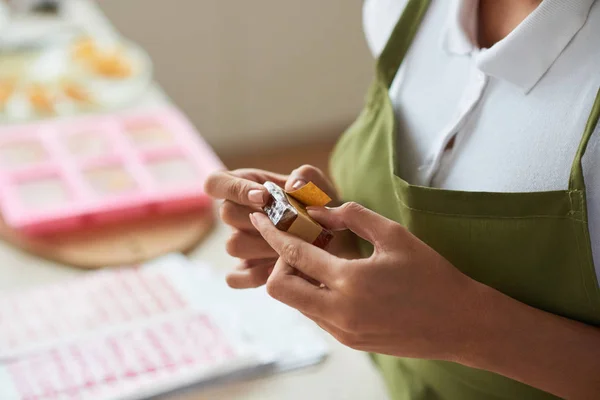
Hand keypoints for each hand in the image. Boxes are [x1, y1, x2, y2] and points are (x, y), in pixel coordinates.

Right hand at [204, 165, 357, 288]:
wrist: (333, 238)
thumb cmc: (318, 206)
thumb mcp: (318, 186)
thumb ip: (307, 177)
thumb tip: (293, 185)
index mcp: (245, 185)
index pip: (216, 182)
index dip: (235, 189)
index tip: (264, 197)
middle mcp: (236, 213)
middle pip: (227, 213)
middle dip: (261, 221)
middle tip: (290, 226)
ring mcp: (239, 241)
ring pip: (233, 245)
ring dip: (263, 247)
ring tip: (292, 246)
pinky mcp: (246, 269)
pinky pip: (234, 277)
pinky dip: (254, 276)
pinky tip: (278, 269)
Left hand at [249, 202, 482, 359]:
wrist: (459, 323)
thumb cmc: (431, 274)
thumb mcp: (394, 235)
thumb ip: (351, 217)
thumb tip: (317, 212)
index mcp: (350, 282)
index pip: (294, 255)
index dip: (272, 233)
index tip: (259, 218)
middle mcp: (339, 312)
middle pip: (280, 288)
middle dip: (280, 263)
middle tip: (301, 244)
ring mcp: (343, 332)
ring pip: (297, 304)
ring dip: (298, 279)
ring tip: (323, 259)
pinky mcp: (349, 341)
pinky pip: (316, 315)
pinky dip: (315, 295)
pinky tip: (337, 280)